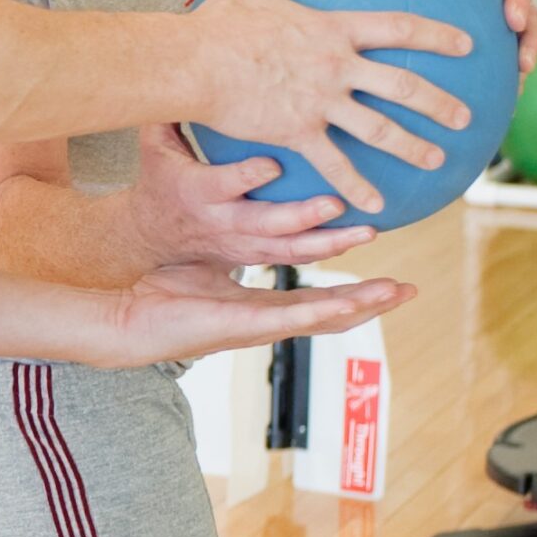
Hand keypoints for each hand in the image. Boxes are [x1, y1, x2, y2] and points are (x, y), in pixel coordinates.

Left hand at [90, 259, 414, 370]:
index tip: (387, 280)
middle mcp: (264, 320)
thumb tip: (248, 210)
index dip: (353, 290)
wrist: (126, 315)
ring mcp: (256, 326)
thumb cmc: (162, 290)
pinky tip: (345, 305)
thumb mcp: (208, 260)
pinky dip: (318, 312)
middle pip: (331, 312)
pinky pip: (286, 318)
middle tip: (410, 289)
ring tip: (394, 293)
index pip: (317, 298)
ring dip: (358, 305)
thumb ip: (233, 243)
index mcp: (261, 307)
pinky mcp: (240, 326)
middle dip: (372, 301)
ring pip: (319, 317)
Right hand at [129, 122, 376, 269]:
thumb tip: (179, 67)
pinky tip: (365, 236)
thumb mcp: (156, 148)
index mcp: (199, 192)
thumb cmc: (163, 178)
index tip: (272, 164)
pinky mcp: (261, 254)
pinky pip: (299, 256)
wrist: (156, 234)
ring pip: (290, 249)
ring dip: (330, 241)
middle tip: (334, 203)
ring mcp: (245, 243)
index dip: (246, 177)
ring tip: (367, 230)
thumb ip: (171, 113)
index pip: (223, 184)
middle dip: (301, 217)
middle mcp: (225, 222)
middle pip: (266, 224)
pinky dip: (332, 248)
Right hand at [189, 0, 473, 216]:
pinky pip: (336, 164)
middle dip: (440, 102)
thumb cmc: (218, 24)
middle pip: (402, 85)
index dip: (436, 35)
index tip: (467, 43)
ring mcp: (321, 102)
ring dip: (413, 146)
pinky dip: (359, 186)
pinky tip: (378, 207)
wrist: (194, 64)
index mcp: (332, 30)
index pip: (398, 28)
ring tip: (439, 160)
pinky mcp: (299, 131)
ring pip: (380, 128)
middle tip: (467, 116)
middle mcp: (336, 67)